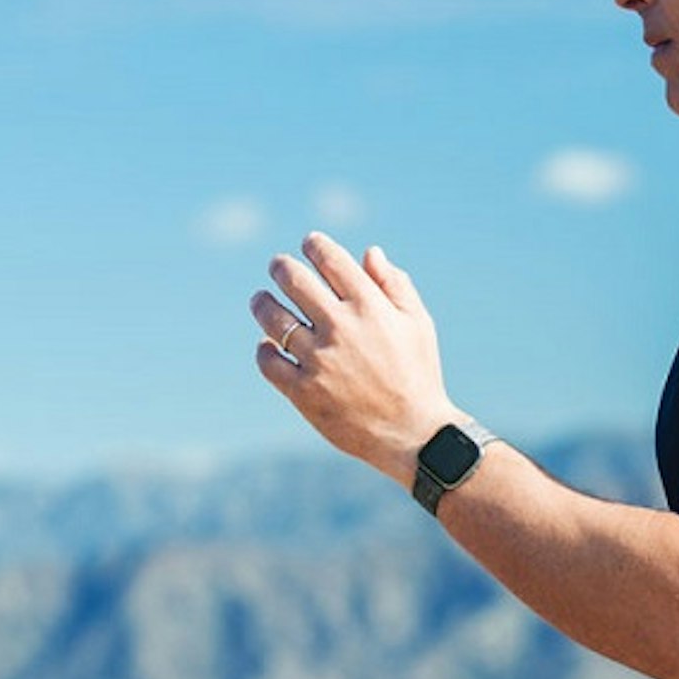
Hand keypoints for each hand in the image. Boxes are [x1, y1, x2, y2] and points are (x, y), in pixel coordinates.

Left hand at [251, 230, 458, 485]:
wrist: (414, 435)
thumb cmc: (418, 375)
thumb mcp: (418, 324)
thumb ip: (395, 285)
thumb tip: (369, 252)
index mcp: (370, 306)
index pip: (330, 260)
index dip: (314, 245)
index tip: (308, 243)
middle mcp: (340, 328)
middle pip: (293, 280)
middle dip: (280, 267)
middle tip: (277, 266)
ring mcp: (318, 360)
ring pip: (273, 318)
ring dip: (261, 303)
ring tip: (260, 300)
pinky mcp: (303, 391)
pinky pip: (268, 362)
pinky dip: (264, 349)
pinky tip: (268, 345)